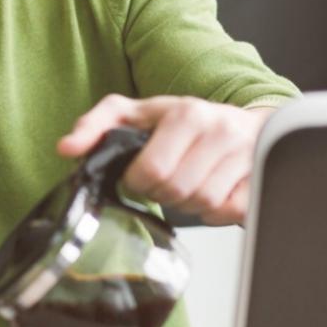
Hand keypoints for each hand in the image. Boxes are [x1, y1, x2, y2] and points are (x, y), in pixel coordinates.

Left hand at [57, 95, 274, 226]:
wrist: (248, 123)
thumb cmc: (189, 121)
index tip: (141, 176)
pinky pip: (228, 213)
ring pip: (203, 205)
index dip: (139, 182)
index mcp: (187, 114)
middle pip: (177, 191)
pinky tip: (212, 192)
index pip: (152, 170)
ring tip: (189, 183)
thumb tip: (67, 148)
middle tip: (165, 181)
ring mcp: (245, 156)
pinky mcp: (259, 178)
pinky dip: (215, 212)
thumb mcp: (138, 113)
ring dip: (189, 203)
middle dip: (163, 193)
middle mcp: (220, 132)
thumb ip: (97, 125)